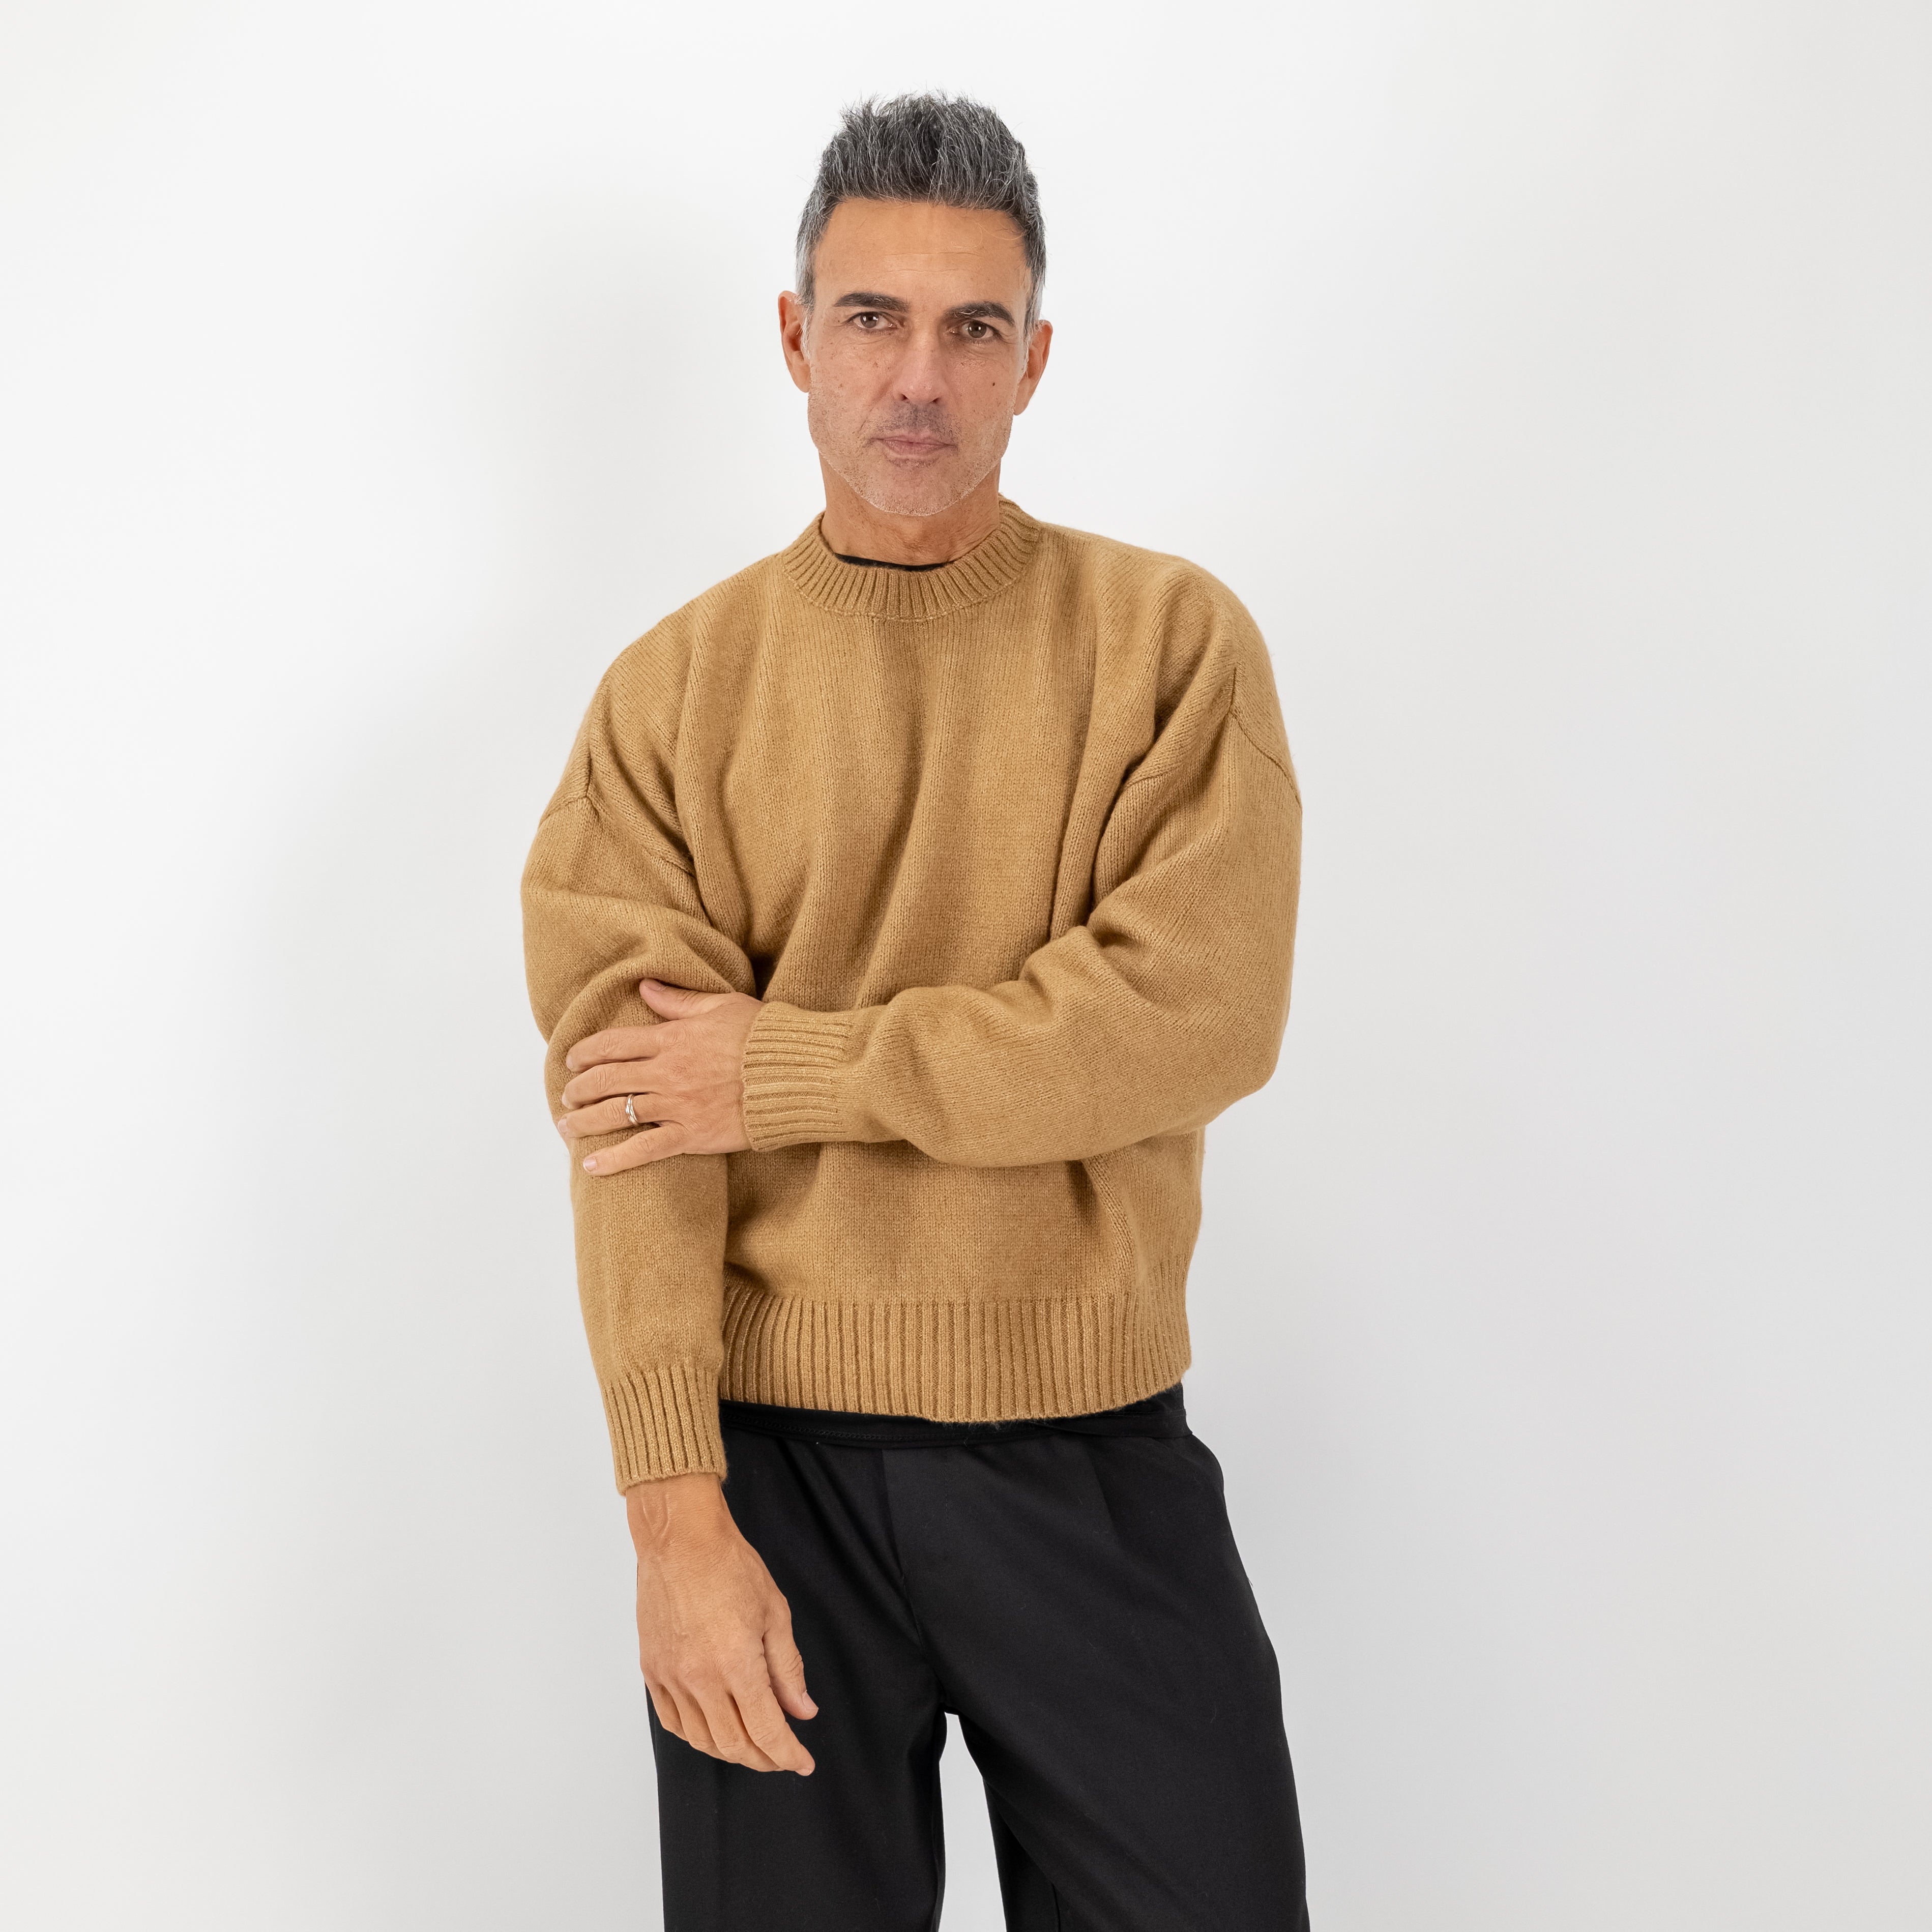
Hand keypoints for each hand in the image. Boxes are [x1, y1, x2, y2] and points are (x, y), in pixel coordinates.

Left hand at [559, 978, 760, 1172]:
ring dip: (584, 1121)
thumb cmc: (763, 1037)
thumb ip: (678, 1000)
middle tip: (566, 1097)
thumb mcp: (721, 1006)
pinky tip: (591, 1165)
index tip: (572, 1060)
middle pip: (607, 1079)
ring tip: (565, 1127)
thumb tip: (645, 986)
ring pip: (616, 1113)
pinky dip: (614, 1159)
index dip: (586, 1052)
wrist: (795, 1075)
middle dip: (578, 1089)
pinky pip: (643, 1150)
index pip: (613, 1043)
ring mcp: (676, 1106)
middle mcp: (666, 1072)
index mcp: (672, 1038)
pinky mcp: (691, 1136)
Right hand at [628, 1472, 817, 1773]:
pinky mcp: (651, 1670)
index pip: (766, 1731)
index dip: (787, 1755)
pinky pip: (672, 1721)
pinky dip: (695, 1735)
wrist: (680, 1539)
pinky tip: (712, 1731)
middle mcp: (700, 1679)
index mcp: (736, 1664)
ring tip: (752, 1745)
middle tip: (782, 1756)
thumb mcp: (774, 1612)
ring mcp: (671, 1677)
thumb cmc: (730, 1565)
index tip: (803, 1763)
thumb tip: (802, 1710)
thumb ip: (788, 1668)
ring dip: (731, 1750)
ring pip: (702, 1739)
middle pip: (734, 1743)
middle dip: (764, 1758)